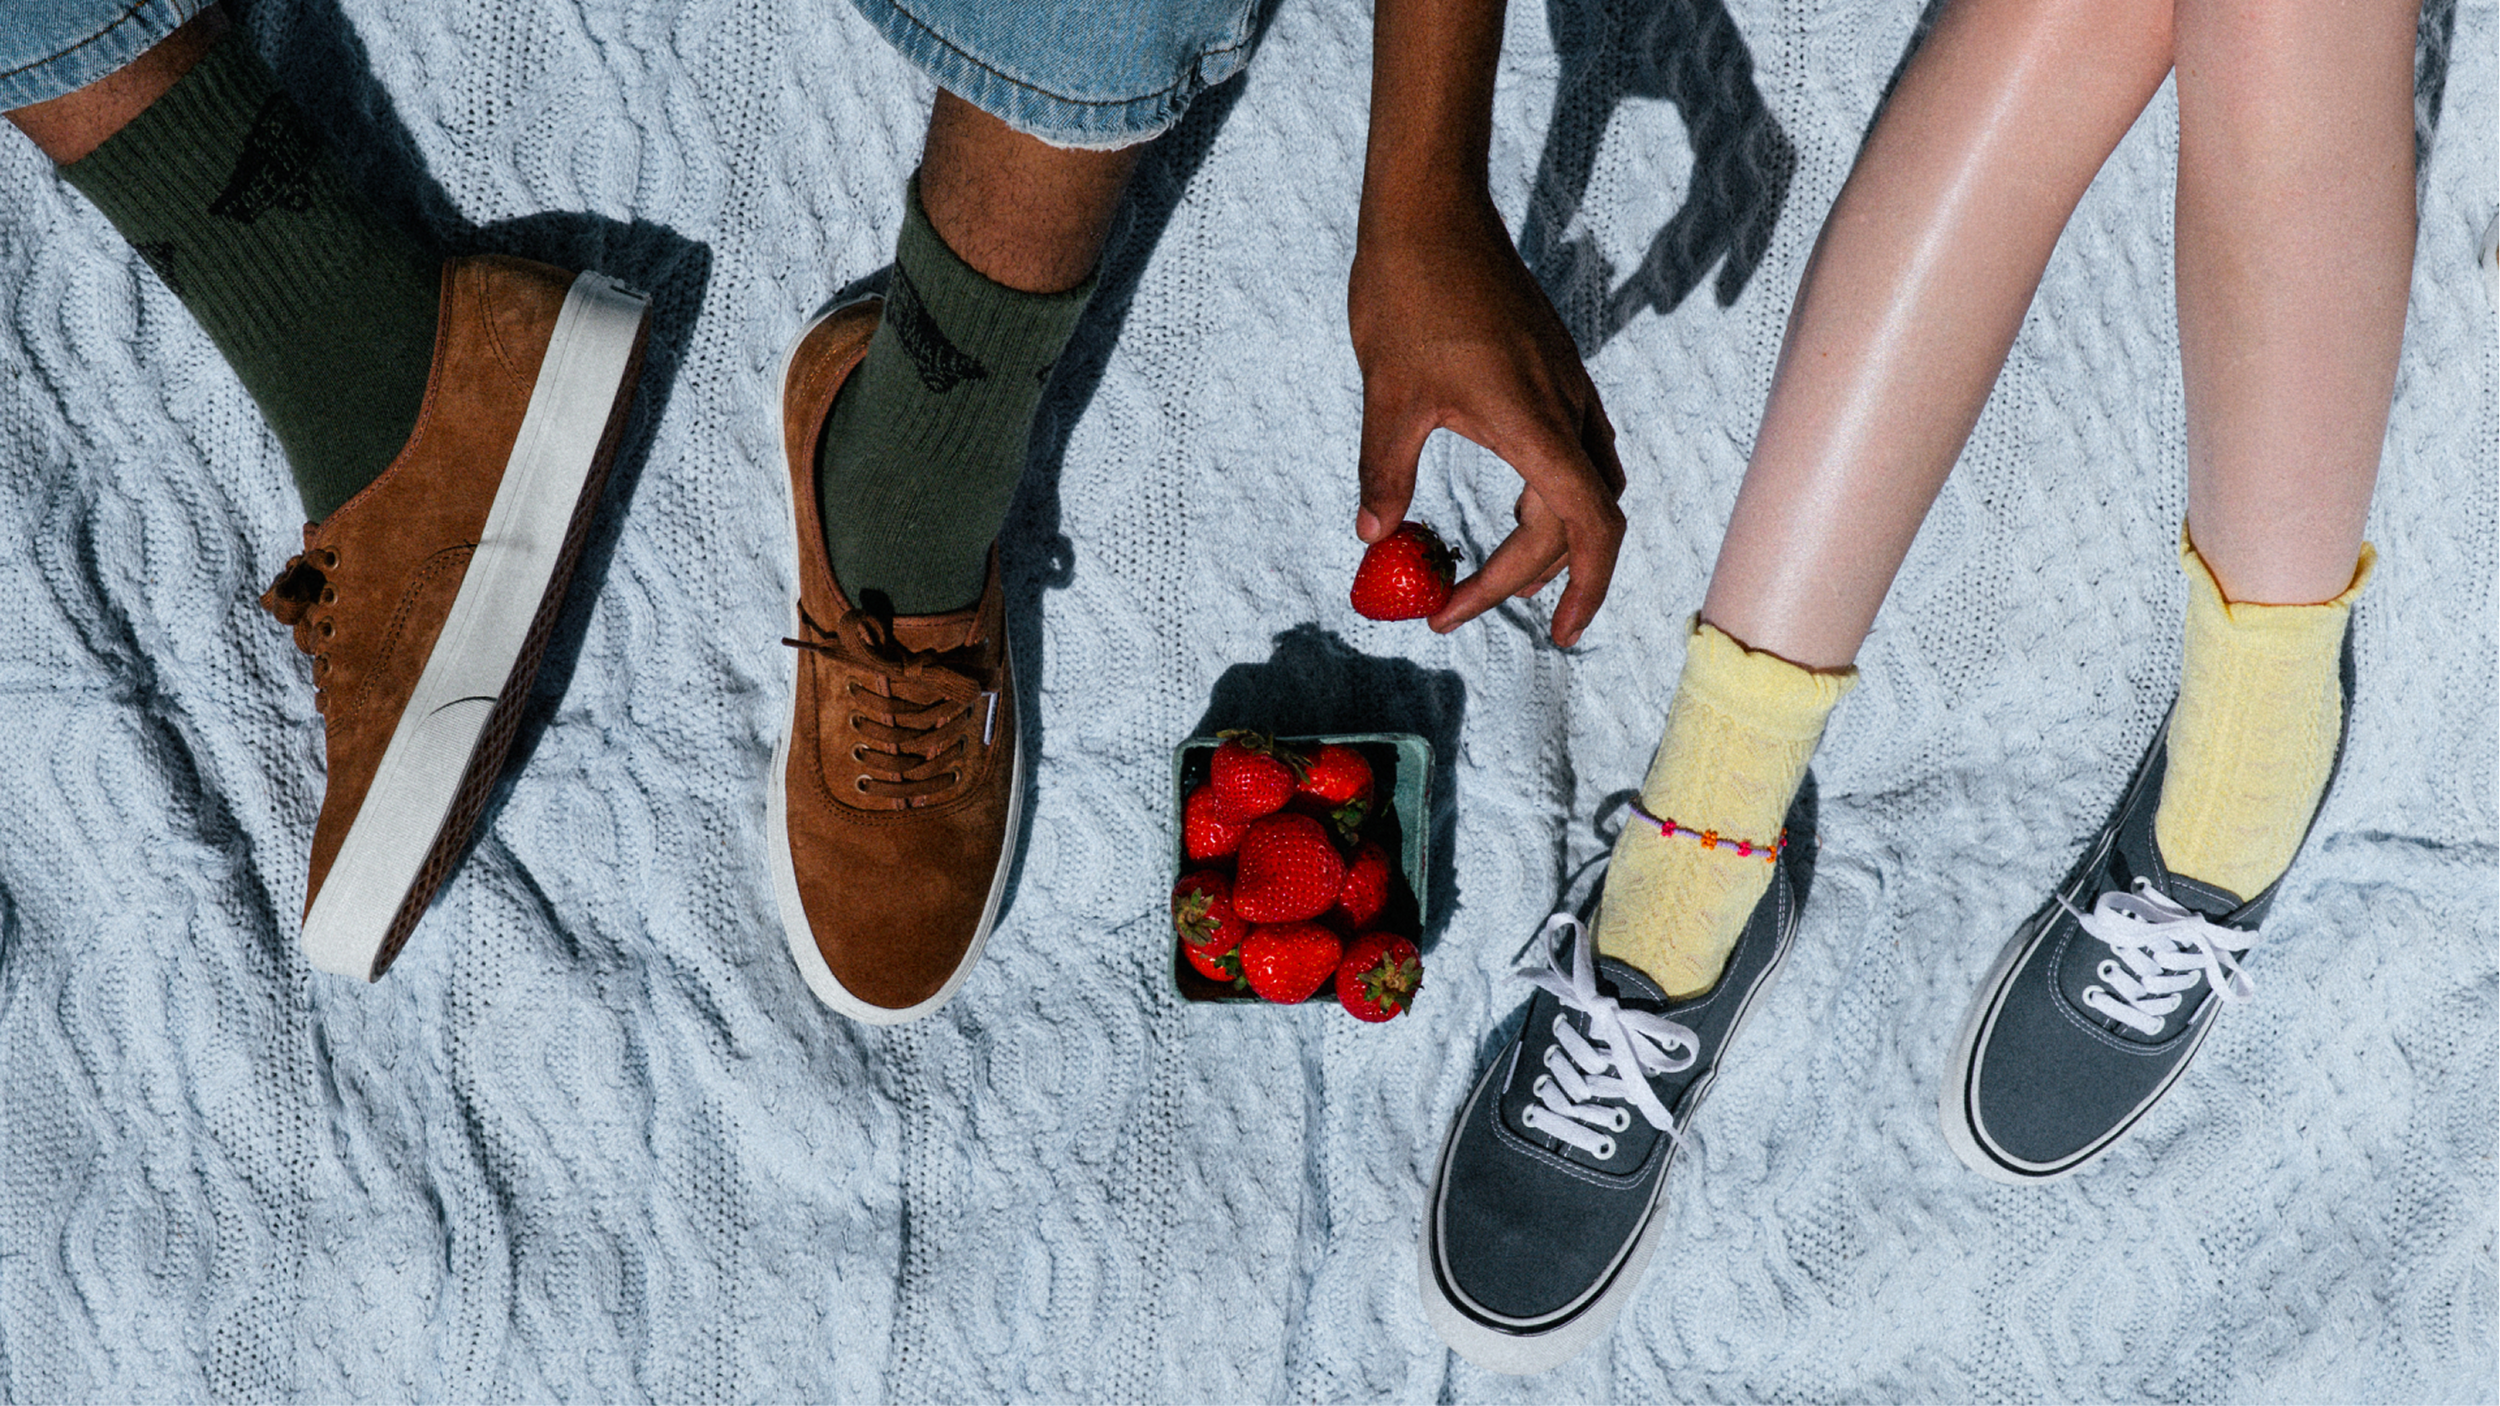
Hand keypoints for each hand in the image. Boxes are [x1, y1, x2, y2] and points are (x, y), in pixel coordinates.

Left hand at [1348, 197, 1624, 646]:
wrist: (1432, 210)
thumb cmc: (1407, 294)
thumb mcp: (1388, 396)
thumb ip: (1385, 471)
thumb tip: (1374, 538)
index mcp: (1535, 422)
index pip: (1588, 527)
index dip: (1583, 589)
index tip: (1558, 637)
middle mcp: (1567, 407)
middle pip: (1576, 521)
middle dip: (1525, 580)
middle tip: (1451, 610)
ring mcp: (1568, 386)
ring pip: (1585, 486)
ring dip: (1546, 541)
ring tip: (1493, 578)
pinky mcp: (1554, 369)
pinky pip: (1577, 450)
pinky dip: (1552, 495)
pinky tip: (1513, 507)